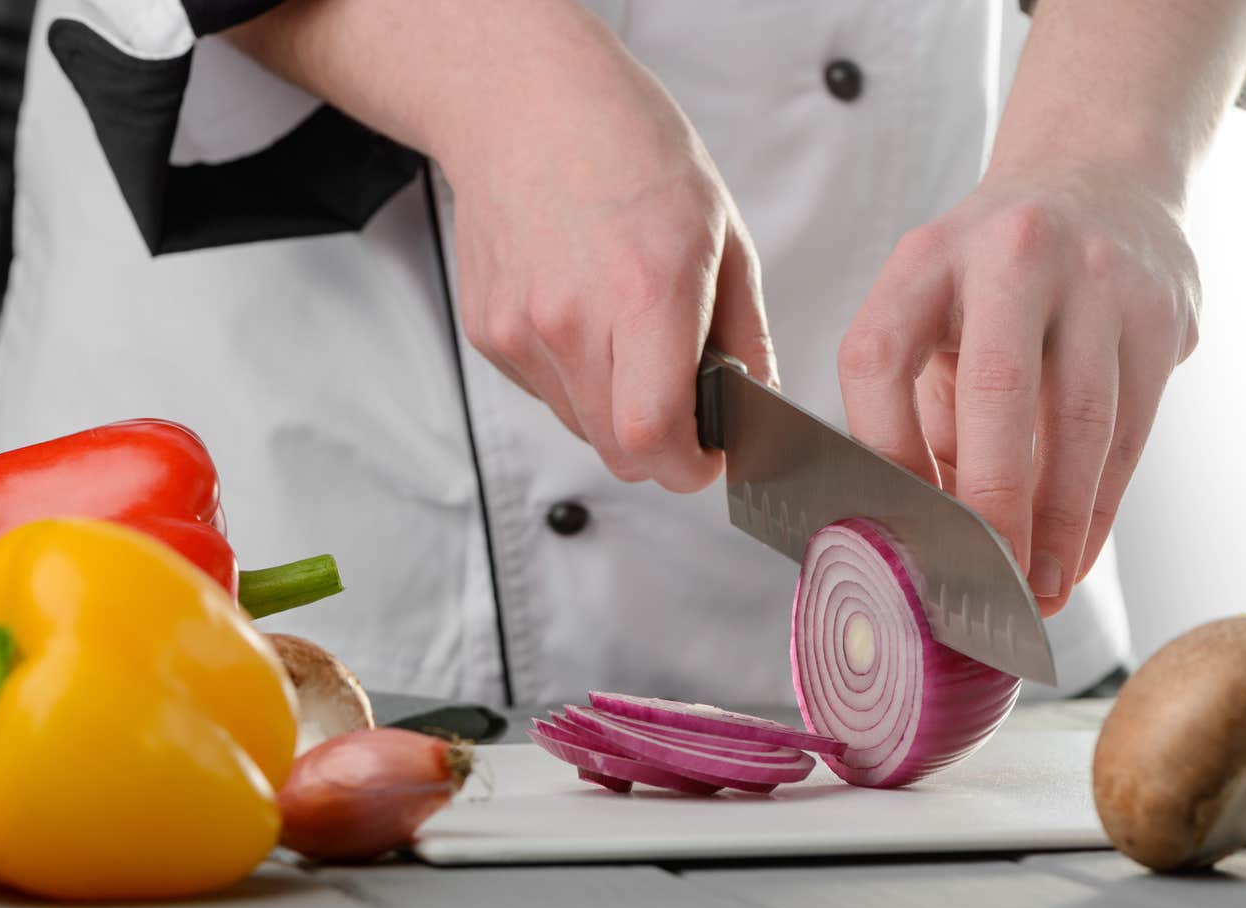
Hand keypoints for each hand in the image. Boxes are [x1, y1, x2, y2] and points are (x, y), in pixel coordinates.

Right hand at [442, 6, 775, 491]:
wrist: (523, 102)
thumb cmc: (627, 148)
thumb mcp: (722, 231)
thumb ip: (746, 333)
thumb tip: (756, 403)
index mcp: (645, 293)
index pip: (654, 437)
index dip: (689, 468)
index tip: (710, 456)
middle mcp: (572, 320)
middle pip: (618, 452)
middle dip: (661, 449)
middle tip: (683, 408)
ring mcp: (520, 330)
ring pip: (581, 428)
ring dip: (616, 412)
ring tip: (628, 337)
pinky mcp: (489, 333)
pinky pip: (546, 392)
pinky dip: (577, 380)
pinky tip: (586, 315)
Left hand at [838, 168, 1198, 614]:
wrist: (1100, 180)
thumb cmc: (990, 281)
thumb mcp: (932, 315)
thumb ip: (919, 413)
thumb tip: (922, 536)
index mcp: (924, 257)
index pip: (879, 358)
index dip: (882, 450)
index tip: (895, 524)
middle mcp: (1011, 253)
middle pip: (996, 391)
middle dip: (991, 503)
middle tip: (985, 582)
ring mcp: (1097, 277)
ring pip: (1080, 424)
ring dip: (1059, 525)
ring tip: (1039, 590)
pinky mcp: (1161, 313)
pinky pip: (1132, 432)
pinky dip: (1101, 506)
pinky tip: (1078, 552)